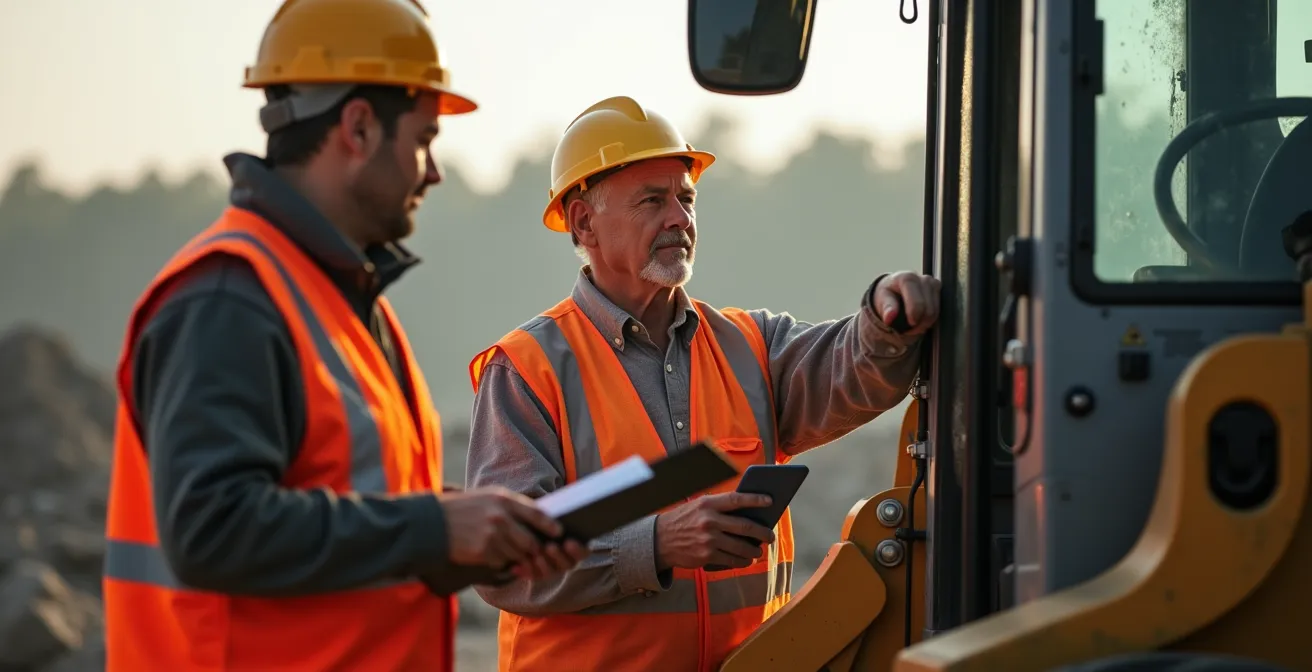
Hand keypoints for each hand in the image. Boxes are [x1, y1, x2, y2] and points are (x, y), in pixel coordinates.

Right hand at [440, 487, 587, 578]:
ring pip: (518, 554)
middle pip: (531, 541)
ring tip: (504, 551)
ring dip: (516, 558)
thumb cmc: (464, 508)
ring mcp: (492, 535)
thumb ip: (512, 506)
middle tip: (536, 553)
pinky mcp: (483, 551)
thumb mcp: (488, 497)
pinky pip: (501, 562)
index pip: (537, 514)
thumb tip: (539, 518)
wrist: (433, 522)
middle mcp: (501, 517)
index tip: (559, 533)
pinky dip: (499, 562)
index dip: (550, 526)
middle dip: (535, 550)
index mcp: (504, 500)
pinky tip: (488, 554)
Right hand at [655, 492, 774, 570]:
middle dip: (762, 532)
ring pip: (741, 546)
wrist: (660, 540)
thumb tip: (748, 515)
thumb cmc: (684, 520)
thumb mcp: (698, 507)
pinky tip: (746, 560)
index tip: (770, 501)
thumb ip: (720, 508)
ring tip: (758, 551)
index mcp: (708, 504)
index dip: (755, 500)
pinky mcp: (706, 555)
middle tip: (770, 536)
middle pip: (744, 526)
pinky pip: (731, 560)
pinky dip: (742, 561)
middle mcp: (709, 520)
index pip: (736, 500)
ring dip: (754, 550)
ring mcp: (708, 539)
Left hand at [873, 271, 941, 335]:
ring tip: (913, 326)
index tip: (911, 323)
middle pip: (928, 309)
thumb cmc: (889, 293)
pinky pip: (939, 312)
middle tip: (908, 329)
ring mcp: (933, 284)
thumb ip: (886, 308)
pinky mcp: (938, 290)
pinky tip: (920, 320)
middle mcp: (923, 279)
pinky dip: (930, 320)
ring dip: (925, 324)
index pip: (917, 301)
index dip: (915, 314)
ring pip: (935, 312)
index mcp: (908, 279)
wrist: (896, 287)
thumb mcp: (882, 299)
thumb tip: (889, 317)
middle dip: (919, 324)